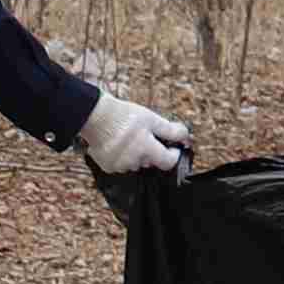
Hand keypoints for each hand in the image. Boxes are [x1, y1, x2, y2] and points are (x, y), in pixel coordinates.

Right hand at [76, 92, 191, 178]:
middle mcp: (134, 162)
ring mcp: (120, 166)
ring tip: (128, 138)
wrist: (96, 117)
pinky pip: (121, 165)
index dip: (173, 154)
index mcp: (147, 150)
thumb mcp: (151, 119)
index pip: (168, 162)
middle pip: (151, 162)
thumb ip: (171, 131)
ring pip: (135, 163)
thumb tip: (186, 137)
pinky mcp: (108, 167)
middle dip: (151, 151)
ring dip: (136, 154)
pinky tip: (118, 144)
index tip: (172, 147)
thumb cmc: (124, 116)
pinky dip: (122, 157)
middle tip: (144, 136)